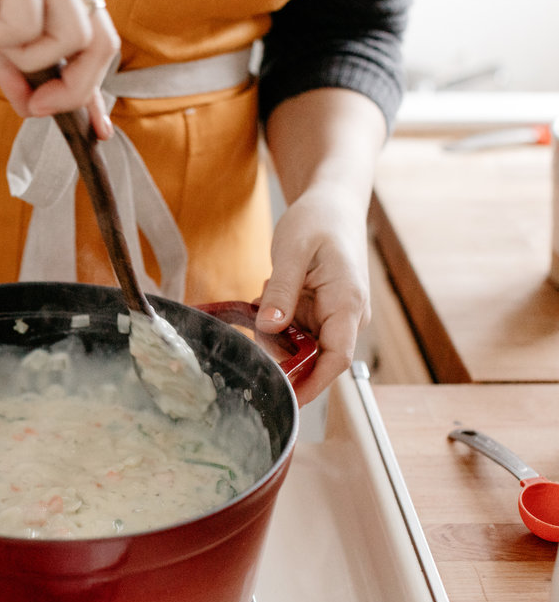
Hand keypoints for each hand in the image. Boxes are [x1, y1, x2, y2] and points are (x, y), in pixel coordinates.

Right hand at [0, 0, 118, 138]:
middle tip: (36, 105)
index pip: (98, 40)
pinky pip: (27, 23)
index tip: (97, 129)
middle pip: (102, 43)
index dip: (97, 88)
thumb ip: (11, 63)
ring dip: (28, 56)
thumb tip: (30, 104)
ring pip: (72, 37)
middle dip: (75, 90)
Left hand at [254, 188, 370, 405]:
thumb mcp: (293, 251)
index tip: (285, 399)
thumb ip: (282, 292)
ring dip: (274, 332)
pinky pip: (294, 330)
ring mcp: (333, 315)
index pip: (335, 359)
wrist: (334, 202)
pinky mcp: (320, 312)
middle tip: (255, 325)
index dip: (311, 384)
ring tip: (266, 295)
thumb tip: (270, 329)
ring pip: (298, 345)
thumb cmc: (319, 219)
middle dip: (279, 352)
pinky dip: (275, 319)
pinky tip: (270, 294)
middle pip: (313, 358)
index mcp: (347, 304)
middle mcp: (346, 316)